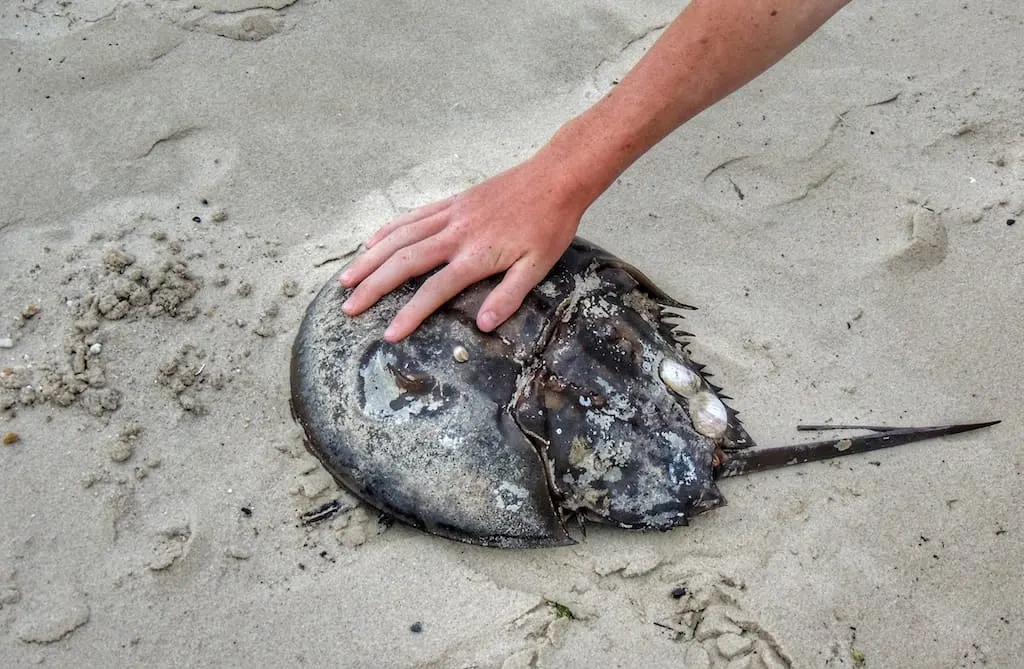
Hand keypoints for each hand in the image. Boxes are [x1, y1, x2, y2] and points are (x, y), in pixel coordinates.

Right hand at [339, 150, 587, 341]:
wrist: (555, 178)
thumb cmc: (549, 226)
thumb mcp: (538, 266)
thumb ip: (508, 296)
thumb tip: (482, 325)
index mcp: (476, 255)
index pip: (433, 289)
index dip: (409, 313)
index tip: (388, 333)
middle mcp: (455, 234)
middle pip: (403, 262)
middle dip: (372, 286)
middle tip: (348, 307)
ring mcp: (450, 215)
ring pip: (399, 237)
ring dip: (369, 258)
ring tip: (347, 279)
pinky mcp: (452, 202)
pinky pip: (412, 217)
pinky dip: (387, 230)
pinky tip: (371, 242)